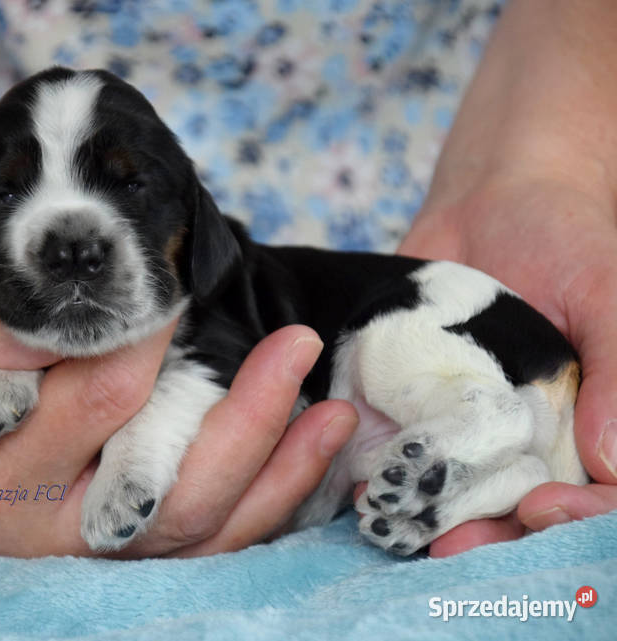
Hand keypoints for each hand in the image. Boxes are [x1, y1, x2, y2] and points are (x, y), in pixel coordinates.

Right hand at [0, 279, 356, 556]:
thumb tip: (57, 316)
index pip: (86, 406)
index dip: (139, 346)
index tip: (175, 294)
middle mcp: (44, 531)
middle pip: (162, 487)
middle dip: (242, 418)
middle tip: (295, 345)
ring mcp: (89, 548)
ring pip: (197, 528)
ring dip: (274, 471)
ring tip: (334, 413)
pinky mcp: (121, 546)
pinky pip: (206, 540)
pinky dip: (267, 503)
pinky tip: (312, 454)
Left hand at [395, 179, 616, 556]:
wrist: (491, 200)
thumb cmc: (567, 237)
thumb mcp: (608, 290)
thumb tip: (612, 459)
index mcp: (585, 425)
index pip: (593, 496)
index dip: (574, 517)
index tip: (541, 507)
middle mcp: (526, 436)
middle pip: (513, 508)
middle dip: (488, 533)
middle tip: (452, 545)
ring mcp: (464, 423)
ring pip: (451, 490)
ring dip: (426, 515)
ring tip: (397, 520)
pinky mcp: (410, 402)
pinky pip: (397, 446)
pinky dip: (379, 469)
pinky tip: (358, 482)